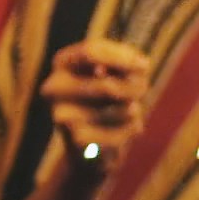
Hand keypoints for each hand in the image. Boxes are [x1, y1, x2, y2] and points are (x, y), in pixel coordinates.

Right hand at [40, 37, 153, 163]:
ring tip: (130, 111)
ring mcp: (60, 115)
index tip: (145, 66)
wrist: (92, 146)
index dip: (122, 58)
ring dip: (134, 110)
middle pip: (107, 85)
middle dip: (134, 89)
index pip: (91, 52)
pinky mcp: (75, 140)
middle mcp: (53, 87)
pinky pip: (119, 131)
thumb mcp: (119, 71)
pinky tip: (126, 130)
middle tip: (142, 90)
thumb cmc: (109, 97)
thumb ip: (128, 60)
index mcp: (63, 63)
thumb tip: (139, 66)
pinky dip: (131, 129)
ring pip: (119, 109)